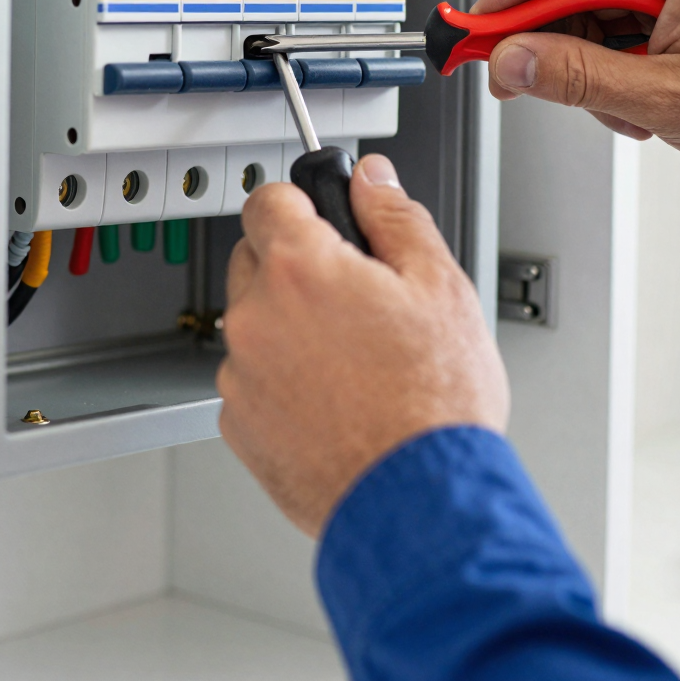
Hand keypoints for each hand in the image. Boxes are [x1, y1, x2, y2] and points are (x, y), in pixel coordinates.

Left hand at [217, 155, 508, 536]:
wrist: (419, 502)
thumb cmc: (434, 405)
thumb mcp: (440, 287)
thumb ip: (396, 218)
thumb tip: (372, 179)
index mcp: (300, 269)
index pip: (267, 200)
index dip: (300, 203)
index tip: (322, 218)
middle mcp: (254, 317)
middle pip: (255, 261)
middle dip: (297, 268)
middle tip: (356, 300)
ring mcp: (241, 376)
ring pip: (254, 326)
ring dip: (289, 329)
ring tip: (354, 364)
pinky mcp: (239, 427)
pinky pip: (252, 382)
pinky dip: (282, 383)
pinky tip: (335, 401)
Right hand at [478, 0, 679, 174]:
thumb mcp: (662, 100)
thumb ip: (575, 78)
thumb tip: (513, 62)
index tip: (479, 27)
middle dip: (548, 32)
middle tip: (520, 77)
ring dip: (590, 51)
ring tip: (619, 103)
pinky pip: (628, 4)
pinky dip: (618, 49)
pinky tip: (638, 90)